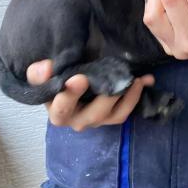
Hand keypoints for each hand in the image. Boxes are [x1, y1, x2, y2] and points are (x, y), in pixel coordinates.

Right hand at [26, 60, 153, 130]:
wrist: (73, 82)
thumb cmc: (58, 78)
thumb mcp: (46, 75)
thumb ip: (40, 73)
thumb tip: (46, 67)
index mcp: (58, 111)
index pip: (61, 108)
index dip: (69, 96)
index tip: (79, 79)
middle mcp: (79, 120)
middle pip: (94, 114)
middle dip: (106, 97)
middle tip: (116, 79)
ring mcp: (99, 119)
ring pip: (115, 114)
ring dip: (128, 97)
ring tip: (136, 79)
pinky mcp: (113, 116)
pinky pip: (127, 110)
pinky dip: (137, 95)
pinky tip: (147, 80)